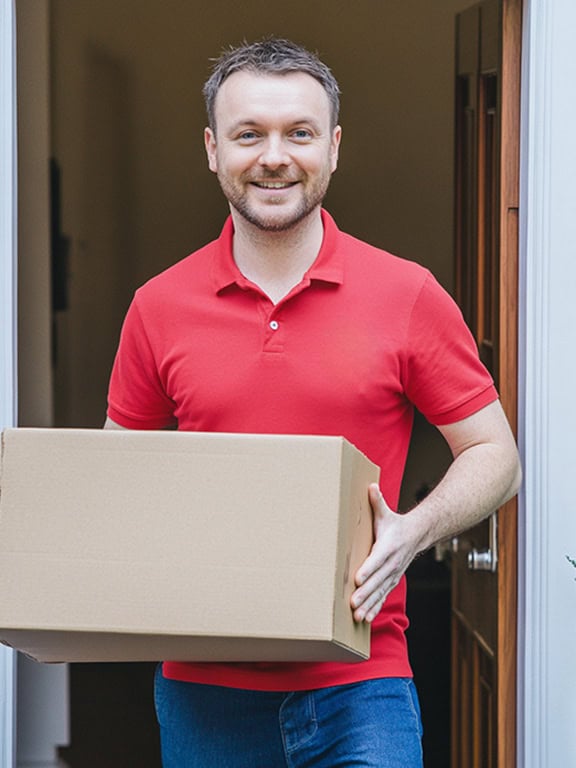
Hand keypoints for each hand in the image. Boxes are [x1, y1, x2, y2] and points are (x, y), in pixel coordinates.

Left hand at [351, 483, 419, 622]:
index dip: (368, 569)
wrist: (418, 535)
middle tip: (353, 604)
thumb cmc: (396, 524)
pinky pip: (384, 596)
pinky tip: (366, 619)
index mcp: (388, 546)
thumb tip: (370, 487)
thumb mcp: (386, 513)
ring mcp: (393, 574)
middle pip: (378, 580)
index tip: (357, 579)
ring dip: (369, 605)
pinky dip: (376, 607)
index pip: (377, 559)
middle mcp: (392, 563)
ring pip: (381, 592)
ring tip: (358, 616)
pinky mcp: (392, 580)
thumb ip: (377, 501)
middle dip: (366, 593)